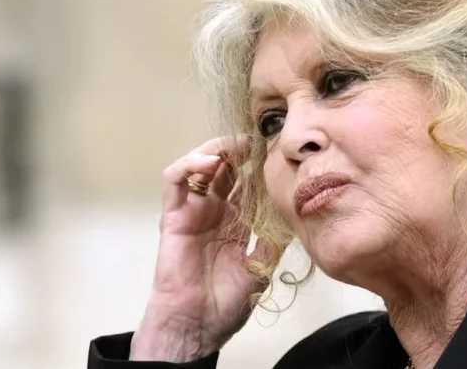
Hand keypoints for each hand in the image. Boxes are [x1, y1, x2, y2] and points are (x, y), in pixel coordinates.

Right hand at [130, 137, 271, 361]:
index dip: (258, 165)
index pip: (246, 181)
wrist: (197, 325)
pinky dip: (189, 165)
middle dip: (240, 150)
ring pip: (199, 166)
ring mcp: (192, 211)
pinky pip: (174, 181)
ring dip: (215, 150)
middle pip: (224, 167)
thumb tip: (293, 220)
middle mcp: (213, 211)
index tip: (276, 153)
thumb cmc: (224, 303)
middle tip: (259, 141)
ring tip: (235, 146)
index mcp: (235, 221)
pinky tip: (209, 163)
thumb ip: (273, 243)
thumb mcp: (260, 269)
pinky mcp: (172, 215)